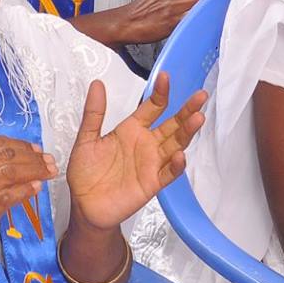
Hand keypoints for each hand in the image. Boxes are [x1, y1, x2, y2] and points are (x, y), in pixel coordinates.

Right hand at [0, 109, 57, 264]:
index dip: (20, 144)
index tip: (37, 150)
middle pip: (5, 155)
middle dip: (32, 157)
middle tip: (49, 161)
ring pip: (9, 173)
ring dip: (35, 171)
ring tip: (49, 173)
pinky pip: (8, 196)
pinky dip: (26, 190)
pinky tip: (37, 188)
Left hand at [66, 73, 207, 229]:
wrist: (83, 205)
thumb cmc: (85, 173)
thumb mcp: (86, 139)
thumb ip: (94, 113)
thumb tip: (97, 84)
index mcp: (131, 130)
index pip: (152, 107)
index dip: (160, 92)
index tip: (165, 77)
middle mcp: (146, 144)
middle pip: (172, 124)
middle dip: (187, 110)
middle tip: (200, 96)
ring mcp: (152, 163)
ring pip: (176, 145)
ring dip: (187, 132)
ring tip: (198, 119)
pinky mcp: (152, 183)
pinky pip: (168, 173)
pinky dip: (176, 165)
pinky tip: (180, 156)